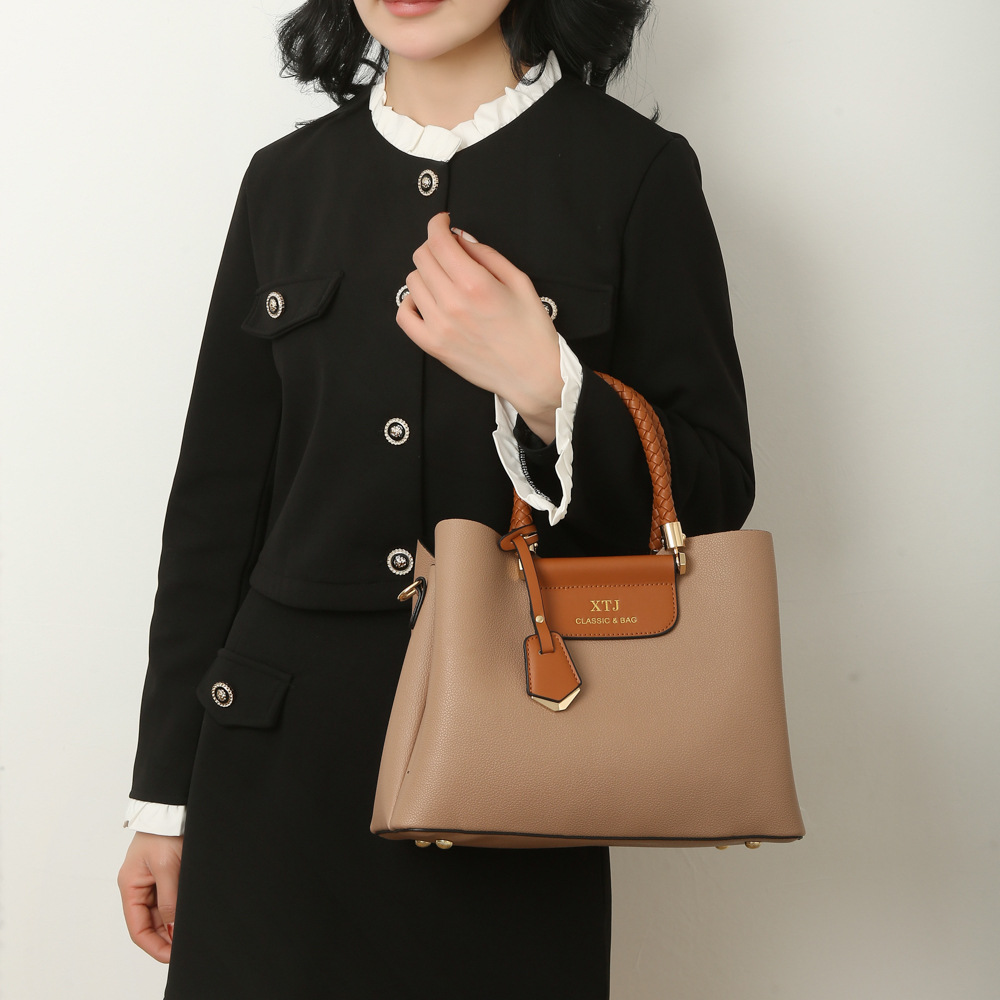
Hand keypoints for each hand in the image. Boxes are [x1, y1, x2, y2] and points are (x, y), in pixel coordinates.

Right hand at [118, 831, 182, 962]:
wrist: (173, 807)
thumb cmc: (164, 831)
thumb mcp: (167, 867)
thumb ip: (169, 899)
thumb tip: (173, 930)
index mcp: (131, 886)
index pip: (138, 928)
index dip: (153, 946)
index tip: (172, 957)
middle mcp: (139, 887)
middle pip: (151, 924)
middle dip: (166, 938)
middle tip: (186, 948)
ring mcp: (153, 880)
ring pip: (163, 913)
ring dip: (175, 925)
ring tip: (192, 933)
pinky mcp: (168, 873)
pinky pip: (172, 899)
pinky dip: (180, 910)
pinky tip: (192, 915)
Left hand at [397, 211, 563, 443]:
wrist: (533, 375)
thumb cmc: (532, 331)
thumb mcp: (520, 281)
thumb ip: (486, 255)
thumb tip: (460, 238)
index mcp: (475, 284)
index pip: (438, 241)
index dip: (437, 224)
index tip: (443, 222)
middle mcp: (452, 303)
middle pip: (421, 257)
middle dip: (434, 247)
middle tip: (449, 252)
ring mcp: (439, 326)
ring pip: (412, 282)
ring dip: (426, 273)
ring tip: (445, 280)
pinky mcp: (433, 346)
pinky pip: (403, 316)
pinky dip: (410, 302)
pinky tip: (427, 301)